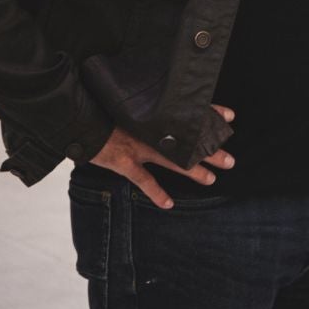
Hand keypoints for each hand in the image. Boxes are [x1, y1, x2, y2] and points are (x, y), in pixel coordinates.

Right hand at [89, 105, 236, 208]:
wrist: (78, 119)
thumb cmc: (104, 110)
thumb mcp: (130, 104)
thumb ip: (149, 107)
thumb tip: (166, 107)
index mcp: (156, 114)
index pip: (189, 110)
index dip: (211, 112)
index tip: (230, 116)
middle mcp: (151, 130)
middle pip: (189, 141)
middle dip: (211, 151)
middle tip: (230, 161)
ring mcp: (139, 146)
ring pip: (174, 161)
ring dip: (194, 171)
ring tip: (211, 179)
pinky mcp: (123, 161)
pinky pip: (144, 180)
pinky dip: (156, 192)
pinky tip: (169, 204)